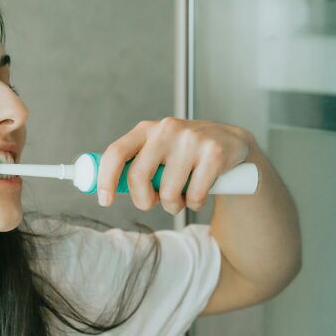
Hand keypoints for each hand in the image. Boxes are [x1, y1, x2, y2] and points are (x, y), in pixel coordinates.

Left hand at [96, 117, 252, 212]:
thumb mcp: (156, 149)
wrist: (231, 142)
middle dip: (143, 200)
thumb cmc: (183, 153)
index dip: (105, 179)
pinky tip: (200, 192)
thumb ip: (134, 164)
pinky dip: (194, 204)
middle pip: (138, 177)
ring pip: (168, 192)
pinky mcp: (214, 153)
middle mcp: (166, 129)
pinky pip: (194, 196)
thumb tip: (104, 190)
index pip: (116, 153)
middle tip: (152, 202)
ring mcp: (191, 140)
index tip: (105, 201)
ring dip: (173, 205)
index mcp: (146, 129)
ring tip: (181, 195)